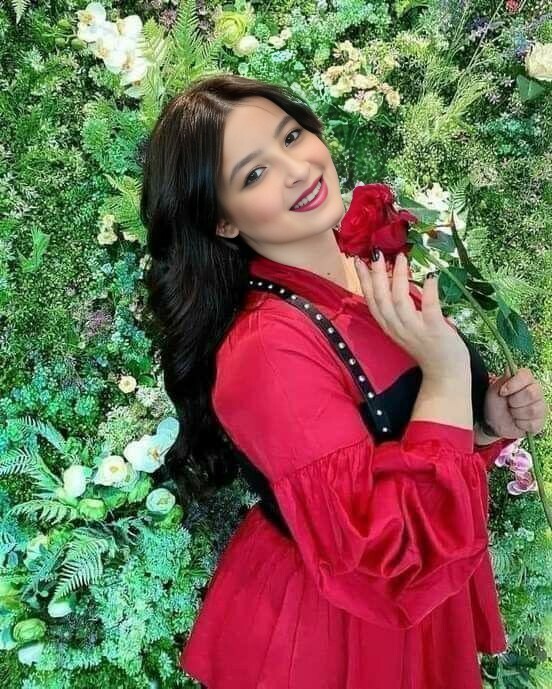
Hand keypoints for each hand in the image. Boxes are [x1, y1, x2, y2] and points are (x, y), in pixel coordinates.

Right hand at [354, 251, 470, 377]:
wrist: (445, 373)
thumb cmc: (429, 347)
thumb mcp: (409, 326)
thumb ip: (404, 307)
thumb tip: (404, 280)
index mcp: (389, 325)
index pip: (371, 300)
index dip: (364, 280)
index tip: (359, 260)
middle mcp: (397, 327)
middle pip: (381, 298)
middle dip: (377, 274)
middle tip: (376, 253)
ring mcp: (415, 330)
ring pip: (399, 302)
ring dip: (399, 278)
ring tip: (401, 258)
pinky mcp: (434, 331)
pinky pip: (430, 309)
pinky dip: (429, 292)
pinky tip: (430, 276)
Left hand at [483, 367, 548, 438]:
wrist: (494, 423)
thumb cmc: (495, 404)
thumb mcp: (494, 390)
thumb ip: (504, 380)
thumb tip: (509, 368)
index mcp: (524, 379)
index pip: (526, 376)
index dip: (513, 385)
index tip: (502, 392)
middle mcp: (536, 390)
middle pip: (531, 393)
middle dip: (514, 401)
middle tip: (508, 404)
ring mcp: (540, 406)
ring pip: (531, 410)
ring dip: (516, 413)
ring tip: (511, 412)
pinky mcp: (540, 421)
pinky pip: (532, 423)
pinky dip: (519, 423)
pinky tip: (516, 421)